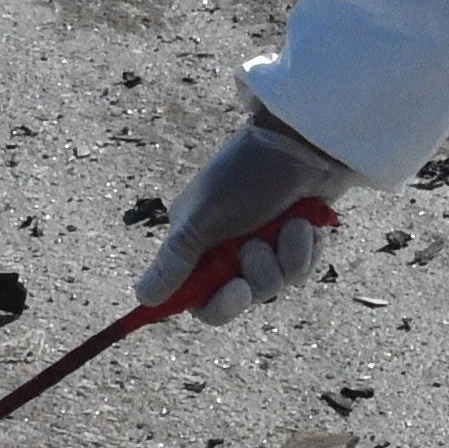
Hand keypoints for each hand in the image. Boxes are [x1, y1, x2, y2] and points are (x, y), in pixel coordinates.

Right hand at [137, 112, 353, 324]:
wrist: (302, 142)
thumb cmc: (246, 173)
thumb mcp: (203, 216)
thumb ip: (175, 259)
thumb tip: (143, 298)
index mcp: (197, 246)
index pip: (199, 299)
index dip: (218, 305)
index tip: (236, 290)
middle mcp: (227, 252)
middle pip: (243, 298)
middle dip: (258, 275)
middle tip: (259, 247)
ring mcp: (263, 250)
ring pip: (276, 286)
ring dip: (286, 256)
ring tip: (289, 223)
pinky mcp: (293, 246)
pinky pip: (301, 271)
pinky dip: (305, 249)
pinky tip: (304, 223)